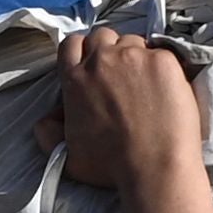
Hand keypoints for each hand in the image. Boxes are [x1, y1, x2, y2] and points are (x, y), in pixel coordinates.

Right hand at [53, 28, 212, 212]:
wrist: (155, 173)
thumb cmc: (110, 172)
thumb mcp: (72, 156)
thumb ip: (56, 137)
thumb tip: (41, 130)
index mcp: (72, 81)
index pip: (68, 47)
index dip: (83, 57)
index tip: (95, 71)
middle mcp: (99, 61)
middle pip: (101, 38)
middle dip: (111, 53)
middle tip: (124, 76)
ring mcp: (134, 59)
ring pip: (133, 42)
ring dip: (138, 58)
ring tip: (148, 85)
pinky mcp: (166, 64)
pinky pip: (163, 53)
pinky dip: (165, 66)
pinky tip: (171, 88)